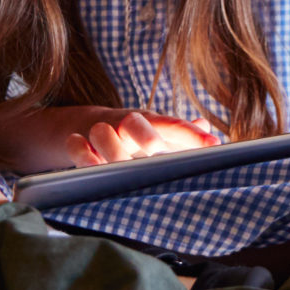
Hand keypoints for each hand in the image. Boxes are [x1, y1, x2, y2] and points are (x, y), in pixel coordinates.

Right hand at [63, 109, 221, 167]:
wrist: (89, 126)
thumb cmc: (134, 137)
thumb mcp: (160, 136)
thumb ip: (182, 137)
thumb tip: (209, 129)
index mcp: (151, 124)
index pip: (173, 126)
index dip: (192, 135)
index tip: (213, 145)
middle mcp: (126, 125)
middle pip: (134, 121)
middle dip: (145, 134)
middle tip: (154, 149)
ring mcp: (101, 133)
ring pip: (102, 132)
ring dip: (111, 150)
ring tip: (120, 168)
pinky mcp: (78, 143)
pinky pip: (76, 145)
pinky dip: (81, 152)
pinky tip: (91, 163)